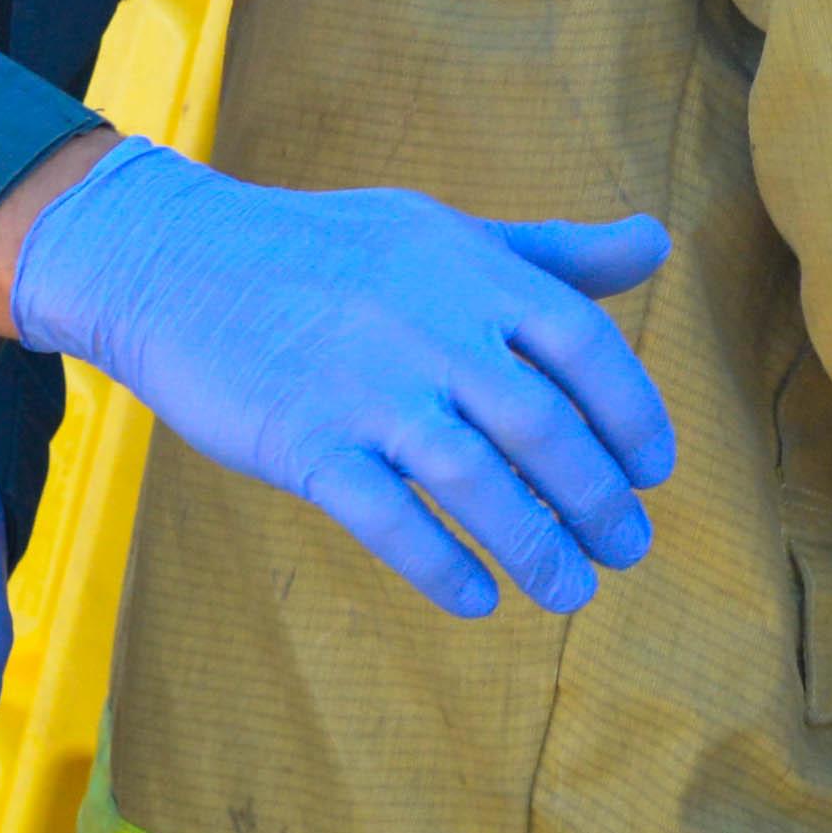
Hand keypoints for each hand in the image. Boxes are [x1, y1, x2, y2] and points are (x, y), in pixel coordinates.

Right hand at [2, 140, 674, 618]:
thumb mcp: (443, 233)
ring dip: (537, 545)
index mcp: (471, 272)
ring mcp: (362, 387)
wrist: (172, 260)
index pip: (584, 344)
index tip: (653, 471)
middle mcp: (427, 328)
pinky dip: (442, 565)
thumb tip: (658, 241)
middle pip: (542, 425)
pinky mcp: (301, 441)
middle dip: (598, 498)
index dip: (632, 413)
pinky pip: (386, 517)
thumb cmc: (327, 249)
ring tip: (573, 590)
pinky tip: (480, 599)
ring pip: (474, 480)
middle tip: (630, 548)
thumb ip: (552, 253)